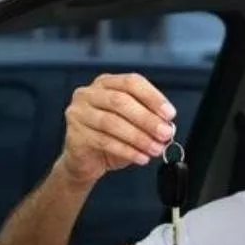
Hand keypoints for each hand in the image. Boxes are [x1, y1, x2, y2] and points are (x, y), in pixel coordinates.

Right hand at [57, 73, 176, 184]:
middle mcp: (89, 93)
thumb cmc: (110, 138)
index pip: (131, 82)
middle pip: (121, 101)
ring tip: (155, 148)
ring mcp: (79, 112)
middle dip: (147, 119)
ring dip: (138, 137)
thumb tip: (167, 126)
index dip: (153, 97)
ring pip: (112, 122)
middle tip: (165, 133)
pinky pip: (104, 141)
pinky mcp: (75, 133)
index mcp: (106, 83)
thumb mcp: (132, 124)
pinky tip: (140, 157)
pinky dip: (126, 150)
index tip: (169, 114)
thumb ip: (148, 120)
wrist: (86, 161)